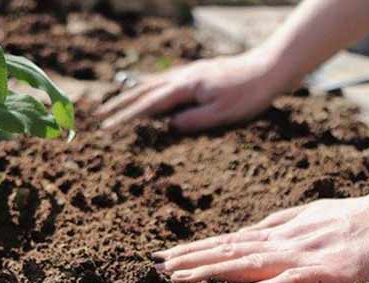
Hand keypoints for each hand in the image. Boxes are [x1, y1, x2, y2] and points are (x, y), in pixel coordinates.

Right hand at [97, 51, 286, 132]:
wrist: (268, 69)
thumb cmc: (248, 94)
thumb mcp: (222, 114)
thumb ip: (193, 121)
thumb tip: (169, 126)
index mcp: (186, 87)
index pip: (149, 105)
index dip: (127, 117)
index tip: (108, 128)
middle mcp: (183, 77)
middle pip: (144, 91)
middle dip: (120, 104)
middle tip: (100, 116)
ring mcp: (189, 73)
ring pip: (153, 83)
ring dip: (131, 94)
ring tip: (115, 103)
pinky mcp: (197, 73)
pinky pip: (165, 80)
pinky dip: (150, 86)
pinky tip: (148, 89)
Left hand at [153, 194, 368, 282]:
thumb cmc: (355, 218)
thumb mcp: (309, 215)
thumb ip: (278, 224)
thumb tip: (249, 231)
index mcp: (279, 233)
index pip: (228, 242)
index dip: (195, 249)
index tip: (165, 256)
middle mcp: (282, 243)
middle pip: (229, 252)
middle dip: (191, 259)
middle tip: (156, 266)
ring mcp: (302, 257)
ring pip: (248, 265)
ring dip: (213, 271)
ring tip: (180, 278)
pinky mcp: (325, 273)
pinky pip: (290, 282)